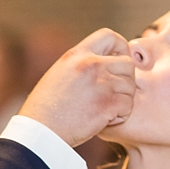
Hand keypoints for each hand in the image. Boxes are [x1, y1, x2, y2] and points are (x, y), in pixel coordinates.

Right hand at [19, 28, 136, 144]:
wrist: (39, 132)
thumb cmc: (45, 109)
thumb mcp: (58, 75)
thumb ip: (79, 65)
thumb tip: (101, 62)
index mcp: (76, 55)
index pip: (108, 36)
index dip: (120, 47)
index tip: (118, 60)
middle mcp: (90, 64)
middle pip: (127, 64)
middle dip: (124, 79)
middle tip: (113, 94)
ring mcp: (100, 84)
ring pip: (130, 86)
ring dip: (122, 100)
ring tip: (105, 110)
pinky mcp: (107, 104)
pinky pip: (128, 105)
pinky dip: (120, 116)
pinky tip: (106, 121)